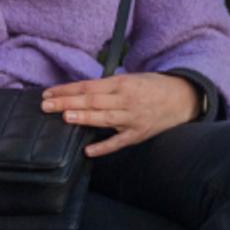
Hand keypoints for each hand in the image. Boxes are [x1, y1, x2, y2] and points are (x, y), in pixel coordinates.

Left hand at [40, 70, 198, 156]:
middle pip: (92, 100)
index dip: (67, 90)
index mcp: (122, 83)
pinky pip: (119, 142)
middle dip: (68, 102)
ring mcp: (133, 118)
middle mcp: (126, 100)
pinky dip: (104, 147)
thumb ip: (107, 87)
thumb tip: (80, 93)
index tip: (48, 93)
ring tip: (65, 117)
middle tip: (46, 106)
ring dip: (84, 117)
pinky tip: (88, 151)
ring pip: (104, 118)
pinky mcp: (139, 134)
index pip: (88, 86)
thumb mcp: (131, 79)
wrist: (183, 98)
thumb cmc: (152, 87)